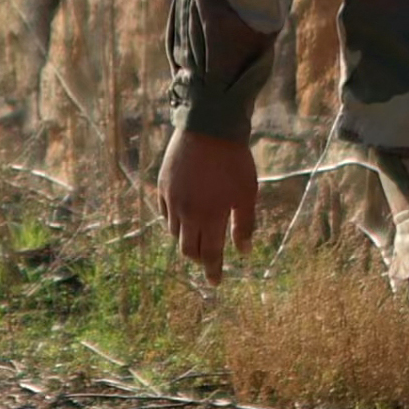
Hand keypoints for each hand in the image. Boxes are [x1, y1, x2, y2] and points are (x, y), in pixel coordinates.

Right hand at [159, 128, 258, 274]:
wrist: (208, 126)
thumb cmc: (233, 161)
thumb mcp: (246, 194)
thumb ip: (244, 224)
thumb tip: (243, 251)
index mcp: (209, 217)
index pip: (210, 254)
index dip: (213, 270)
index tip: (215, 283)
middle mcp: (186, 212)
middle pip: (188, 248)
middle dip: (198, 258)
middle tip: (207, 260)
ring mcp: (171, 199)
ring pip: (174, 232)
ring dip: (186, 238)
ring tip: (198, 235)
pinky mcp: (162, 185)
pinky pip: (165, 212)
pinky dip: (174, 221)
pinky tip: (184, 217)